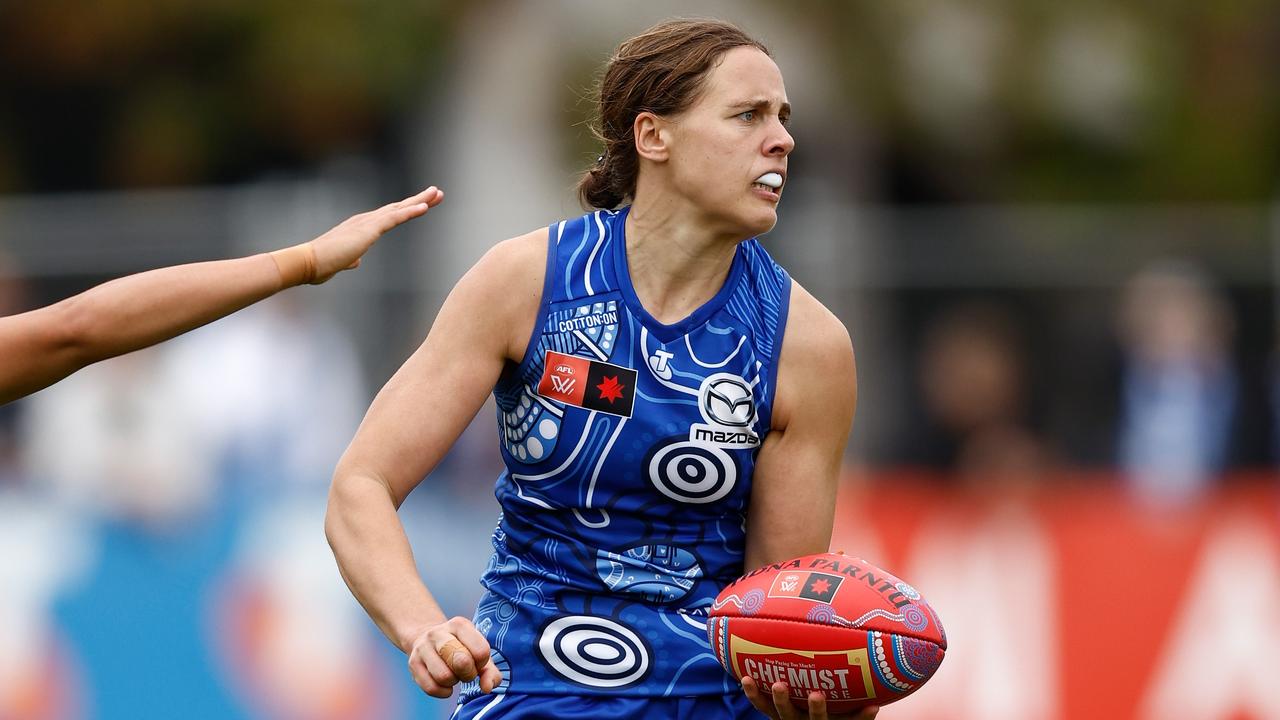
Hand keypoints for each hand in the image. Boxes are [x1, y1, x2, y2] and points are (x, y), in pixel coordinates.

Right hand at [310, 186, 444, 282]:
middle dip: (419, 200)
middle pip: (397, 207)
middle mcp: (364, 221)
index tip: (424, 205)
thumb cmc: (320, 265)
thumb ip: (351, 259)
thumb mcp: (342, 262)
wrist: (307, 263)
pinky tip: (424, 208)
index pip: (388, 216)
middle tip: (437, 193)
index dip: (407, 210)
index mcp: (360, 228)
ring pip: (399, 209)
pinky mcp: (368, 230)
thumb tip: (356, 261)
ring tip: (437, 194)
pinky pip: (394, 218)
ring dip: (420, 201)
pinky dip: (410, 212)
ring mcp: (366, 223)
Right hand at [405, 615, 501, 698]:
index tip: (477, 662)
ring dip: (453, 682)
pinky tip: (444, 684)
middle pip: (461, 661)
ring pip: (444, 677)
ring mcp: (423, 647)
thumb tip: (487, 688)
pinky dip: (443, 692)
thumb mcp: (478, 652)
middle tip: (466, 671)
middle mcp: (438, 633)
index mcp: (459, 625)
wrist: (428, 640)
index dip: (482, 663)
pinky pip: (431, 687)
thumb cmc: (461, 648)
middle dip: (468, 674)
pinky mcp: (413, 663)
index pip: (481, 651)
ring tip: (453, 675)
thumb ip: (490, 671)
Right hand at [741, 676, 879, 719]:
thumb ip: (791, 663)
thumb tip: (779, 620)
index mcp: (787, 713)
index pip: (764, 705)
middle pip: (786, 715)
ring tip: (817, 694)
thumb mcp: (800, 686)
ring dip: (816, 708)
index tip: (746, 677)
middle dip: (782, 700)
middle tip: (780, 684)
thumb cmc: (815, 696)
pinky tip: (873, 704)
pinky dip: (863, 715)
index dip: (754, 693)